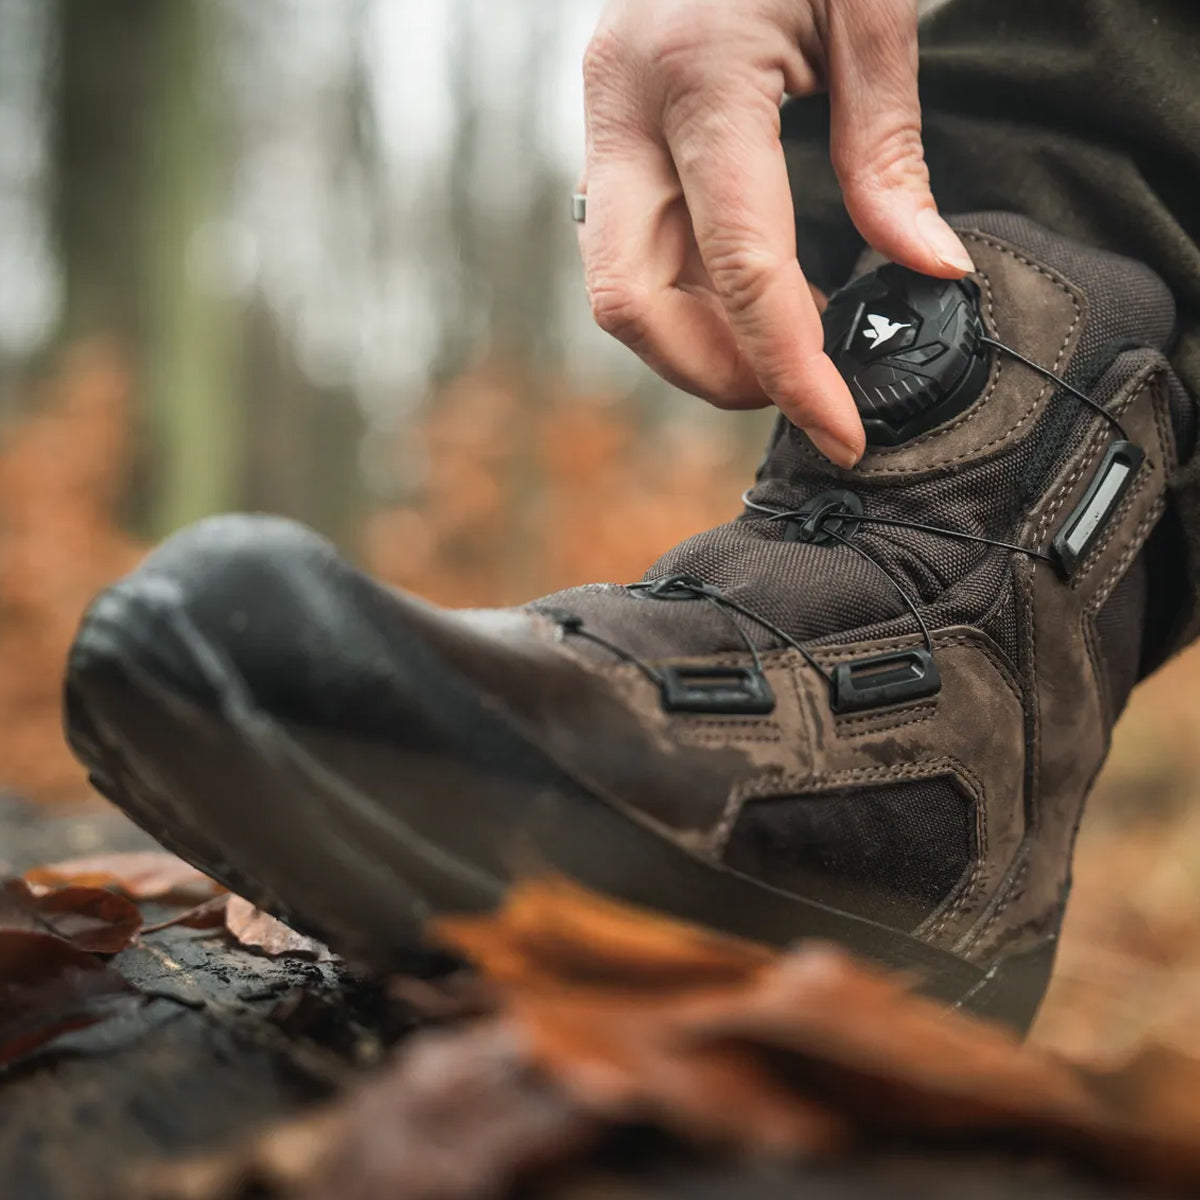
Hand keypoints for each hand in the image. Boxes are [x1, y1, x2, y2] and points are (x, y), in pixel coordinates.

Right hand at [577, 0, 973, 466]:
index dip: (791, 369)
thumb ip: (887, 152)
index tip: (837, 430)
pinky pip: (628, 254)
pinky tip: (747, 298)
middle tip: (796, 389)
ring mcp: (599, 126)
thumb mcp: (867, 12)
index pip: (743, 266)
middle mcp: (621, 109)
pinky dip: (688, 299)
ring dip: (698, 343)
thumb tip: (926, 267)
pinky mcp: (604, 139)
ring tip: (782, 346)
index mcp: (695, 74)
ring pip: (619, 291)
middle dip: (715, 371)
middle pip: (633, 302)